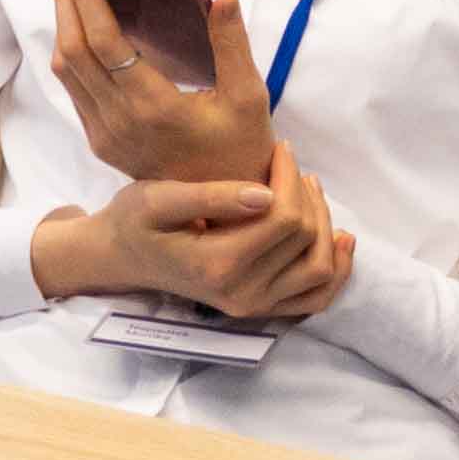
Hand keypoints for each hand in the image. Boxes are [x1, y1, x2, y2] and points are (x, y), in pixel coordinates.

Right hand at [34, 158, 348, 323]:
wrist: (119, 258)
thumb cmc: (132, 221)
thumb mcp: (156, 198)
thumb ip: (210, 196)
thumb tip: (266, 195)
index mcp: (217, 265)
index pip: (283, 219)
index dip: (290, 178)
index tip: (281, 149)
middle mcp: (242, 293)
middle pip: (306, 239)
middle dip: (306, 194)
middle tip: (290, 165)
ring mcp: (254, 307)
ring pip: (320, 267)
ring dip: (325, 225)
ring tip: (309, 193)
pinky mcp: (261, 310)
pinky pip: (317, 297)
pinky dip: (337, 270)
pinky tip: (340, 240)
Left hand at [51, 0, 275, 187]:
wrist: (221, 208)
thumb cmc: (240, 149)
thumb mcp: (249, 97)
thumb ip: (232, 44)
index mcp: (154, 106)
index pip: (104, 43)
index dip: (84, 0)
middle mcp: (119, 120)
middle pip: (74, 50)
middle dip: (64, 3)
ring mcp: (104, 133)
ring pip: (67, 71)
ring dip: (63, 26)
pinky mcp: (100, 140)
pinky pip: (74, 90)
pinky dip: (71, 54)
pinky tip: (80, 31)